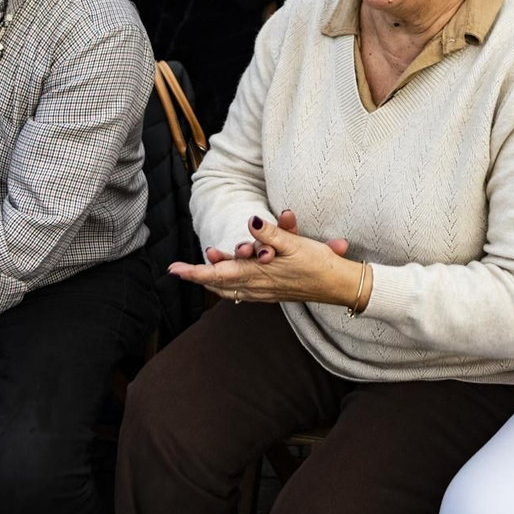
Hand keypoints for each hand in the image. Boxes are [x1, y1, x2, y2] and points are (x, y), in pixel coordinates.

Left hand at [172, 214, 358, 305]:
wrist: (339, 286)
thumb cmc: (318, 263)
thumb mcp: (295, 244)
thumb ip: (270, 233)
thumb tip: (250, 220)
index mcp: (258, 274)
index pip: (219, 273)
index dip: (195, 272)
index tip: (174, 270)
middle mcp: (257, 286)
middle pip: (219, 284)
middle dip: (199, 276)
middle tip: (179, 270)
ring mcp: (264, 293)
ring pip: (229, 289)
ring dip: (213, 279)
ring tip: (200, 270)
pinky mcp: (272, 294)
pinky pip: (242, 292)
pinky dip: (229, 286)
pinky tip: (227, 284)